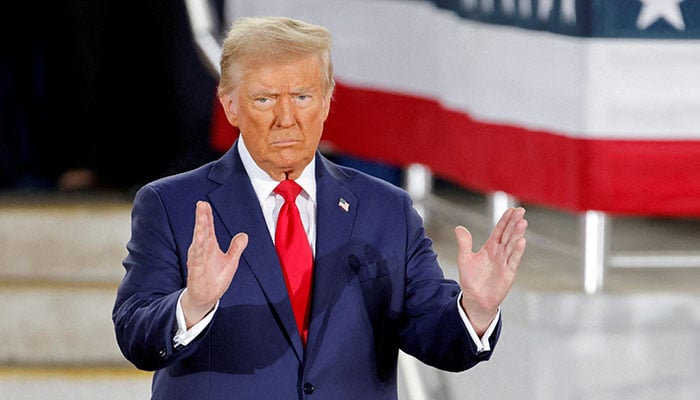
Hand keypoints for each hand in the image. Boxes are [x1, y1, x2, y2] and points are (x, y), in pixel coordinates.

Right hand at [182, 201, 247, 327]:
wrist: (206, 298)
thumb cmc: (215, 278)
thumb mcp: (230, 261)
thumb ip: (236, 248)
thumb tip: (244, 235)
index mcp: (209, 247)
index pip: (208, 228)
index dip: (207, 216)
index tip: (204, 203)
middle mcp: (202, 251)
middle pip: (202, 231)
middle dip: (202, 218)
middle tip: (201, 205)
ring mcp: (198, 260)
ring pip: (198, 242)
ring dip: (200, 229)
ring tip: (201, 218)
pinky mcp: (196, 271)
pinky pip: (196, 258)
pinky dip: (197, 249)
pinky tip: (199, 239)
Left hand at [455, 207, 526, 334]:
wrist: (475, 299)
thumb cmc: (471, 280)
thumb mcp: (465, 259)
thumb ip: (464, 243)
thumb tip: (459, 227)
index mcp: (490, 248)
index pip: (499, 231)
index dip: (505, 220)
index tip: (512, 209)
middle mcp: (499, 253)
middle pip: (508, 235)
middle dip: (514, 223)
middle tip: (521, 211)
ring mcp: (505, 262)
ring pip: (512, 245)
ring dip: (517, 234)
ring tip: (522, 222)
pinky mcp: (508, 273)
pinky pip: (513, 260)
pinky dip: (517, 251)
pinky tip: (522, 241)